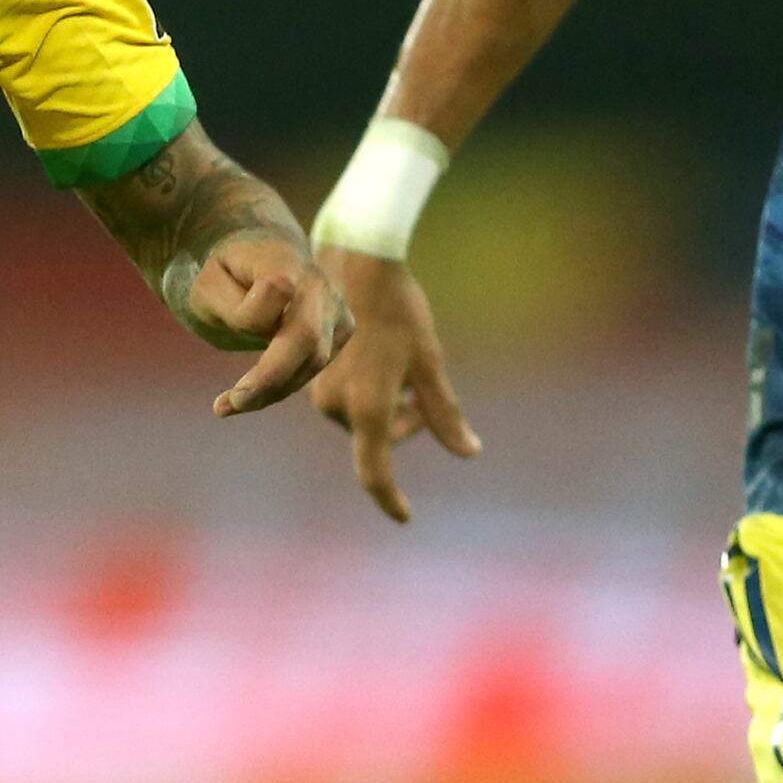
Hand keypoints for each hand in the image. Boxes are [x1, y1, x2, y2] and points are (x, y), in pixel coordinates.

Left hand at [181, 230, 349, 414]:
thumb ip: (235, 303)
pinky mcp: (341, 331)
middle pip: (308, 340)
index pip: (277, 291)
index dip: (249, 318)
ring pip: (312, 362)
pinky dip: (282, 385)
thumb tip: (280, 298)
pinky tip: (253, 393)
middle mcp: (320, 283)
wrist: (258, 262)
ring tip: (229, 404)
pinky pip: (313, 368)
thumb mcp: (208, 286)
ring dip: (271, 390)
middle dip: (268, 381)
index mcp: (285, 260)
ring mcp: (336, 308)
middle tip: (226, 406)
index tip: (224, 338)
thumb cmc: (226, 277)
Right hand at [310, 250, 479, 523]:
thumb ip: (445, 414)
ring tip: (401, 359)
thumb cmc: (399, 312)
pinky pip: (349, 397)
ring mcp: (321, 391)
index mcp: (367, 410)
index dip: (390, 499)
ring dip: (389, 402)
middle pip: (381, 435)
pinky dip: (370, 388)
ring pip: (364, 416)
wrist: (355, 265)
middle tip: (421, 383)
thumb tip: (469, 452)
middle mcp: (336, 407)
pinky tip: (380, 352)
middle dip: (407, 419)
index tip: (404, 517)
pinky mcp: (313, 374)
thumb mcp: (430, 363)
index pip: (375, 474)